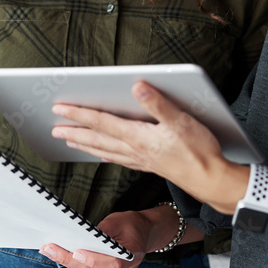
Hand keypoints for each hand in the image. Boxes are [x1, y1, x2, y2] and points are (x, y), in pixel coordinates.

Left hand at [38, 209, 159, 267]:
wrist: (144, 233)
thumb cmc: (132, 224)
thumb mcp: (118, 221)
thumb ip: (102, 232)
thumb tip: (80, 237)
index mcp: (132, 256)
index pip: (112, 263)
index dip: (93, 259)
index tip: (76, 251)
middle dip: (69, 259)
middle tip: (49, 249)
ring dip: (68, 262)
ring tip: (49, 250)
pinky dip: (74, 263)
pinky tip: (60, 254)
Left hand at [52, 82, 227, 203]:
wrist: (212, 180)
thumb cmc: (200, 152)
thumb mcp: (181, 121)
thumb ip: (157, 103)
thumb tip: (137, 86)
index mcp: (139, 137)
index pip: (102, 122)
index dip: (79, 114)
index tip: (59, 109)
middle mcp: (135, 150)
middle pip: (98, 139)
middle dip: (74, 132)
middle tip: (54, 129)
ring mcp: (142, 160)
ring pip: (105, 151)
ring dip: (86, 145)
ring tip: (71, 141)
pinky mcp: (150, 166)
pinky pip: (119, 159)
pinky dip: (105, 155)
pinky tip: (104, 154)